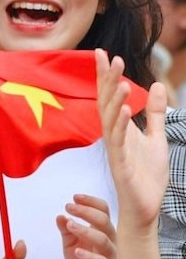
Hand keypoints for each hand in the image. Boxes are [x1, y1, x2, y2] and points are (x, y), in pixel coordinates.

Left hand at [57, 193, 115, 258]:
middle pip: (104, 221)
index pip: (103, 211)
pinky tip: (77, 252)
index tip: (73, 198)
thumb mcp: (71, 248)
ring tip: (69, 225)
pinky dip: (89, 256)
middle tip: (69, 207)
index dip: (90, 203)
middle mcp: (111, 242)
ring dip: (85, 230)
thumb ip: (66, 233)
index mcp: (103, 233)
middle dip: (86, 211)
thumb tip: (60, 216)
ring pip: (104, 239)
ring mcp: (112, 257)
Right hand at [95, 49, 168, 229]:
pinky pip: (118, 143)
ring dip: (115, 101)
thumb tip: (156, 85)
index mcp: (120, 129)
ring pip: (110, 121)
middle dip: (108, 82)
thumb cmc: (146, 175)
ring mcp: (115, 150)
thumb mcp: (156, 137)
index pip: (109, 97)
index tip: (102, 52)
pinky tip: (125, 111)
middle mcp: (113, 136)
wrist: (144, 206)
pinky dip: (120, 126)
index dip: (105, 76)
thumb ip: (154, 113)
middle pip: (106, 103)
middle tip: (112, 58)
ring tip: (122, 82)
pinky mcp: (121, 165)